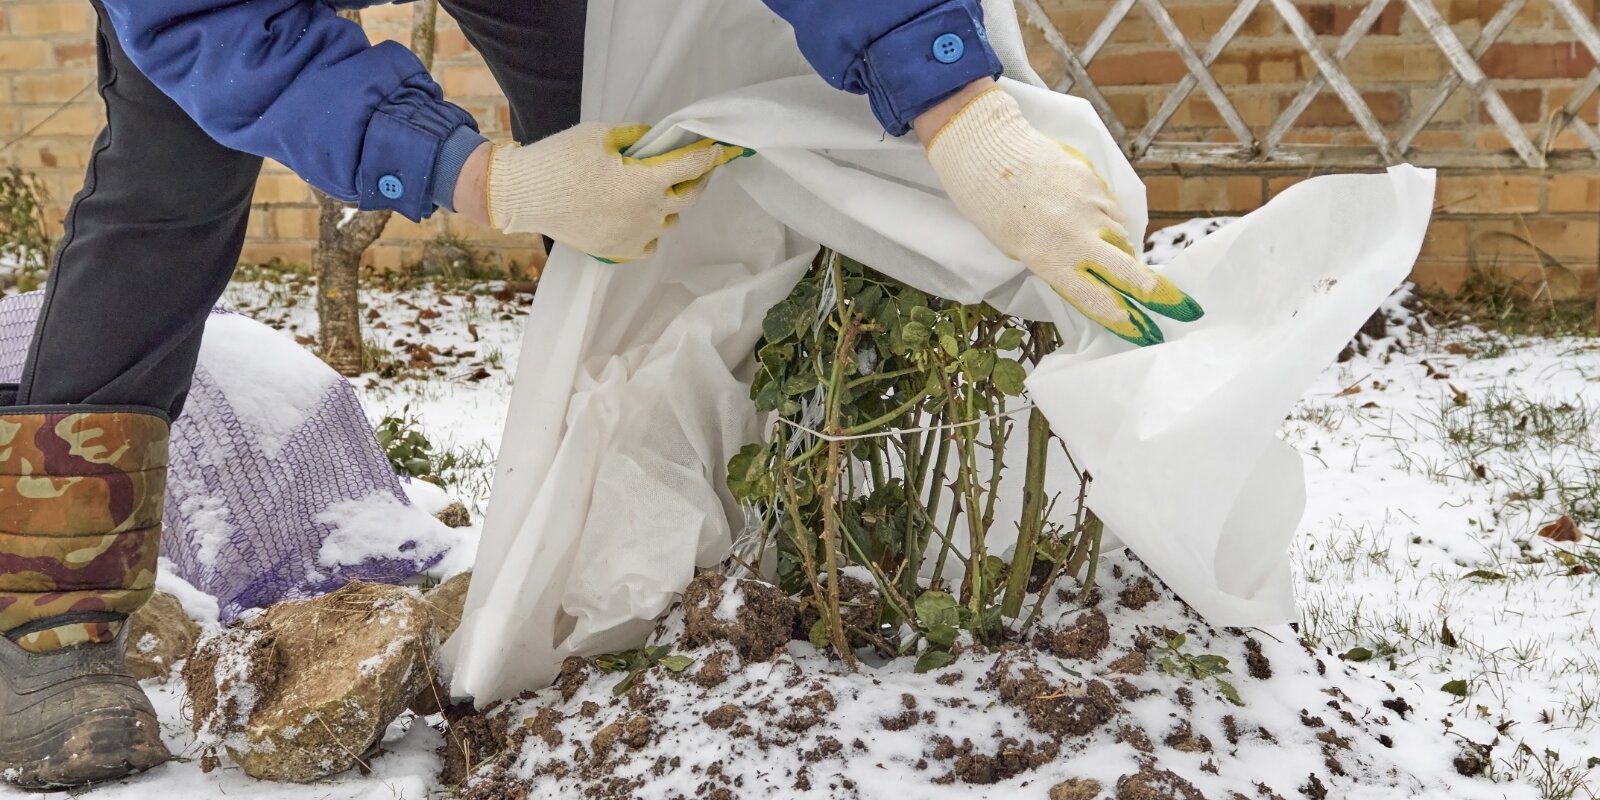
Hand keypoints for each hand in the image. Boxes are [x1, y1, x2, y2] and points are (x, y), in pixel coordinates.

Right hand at [483, 123, 750, 262]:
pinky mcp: (620, 251)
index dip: (711, 154)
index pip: (692, 166)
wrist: (523, 196)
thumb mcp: (600, 134)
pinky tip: (640, 217)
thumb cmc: (560, 159)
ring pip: (670, 220)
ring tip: (658, 191)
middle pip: (690, 196)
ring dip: (670, 204)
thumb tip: (657, 141)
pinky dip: (650, 228)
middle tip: (698, 167)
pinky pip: (649, 242)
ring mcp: (636, 236)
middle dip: (698, 179)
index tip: (721, 148)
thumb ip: (637, 137)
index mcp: (647, 182)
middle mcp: (649, 213)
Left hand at [922, 86, 1202, 345]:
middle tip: (1184, 308)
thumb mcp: (1019, 248)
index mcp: (1050, 260)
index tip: (1146, 335)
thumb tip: (1092, 273)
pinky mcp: (1096, 183)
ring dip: (1123, 250)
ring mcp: (1091, 207)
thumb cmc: (992, 207)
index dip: (1125, 321)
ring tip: (1107, 251)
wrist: (990, 150)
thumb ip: (1057, 263)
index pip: (1097, 300)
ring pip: (1123, 238)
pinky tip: (1092, 218)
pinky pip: (1113, 211)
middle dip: (1160, 293)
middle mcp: (1076, 236)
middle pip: (1130, 271)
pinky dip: (1109, 221)